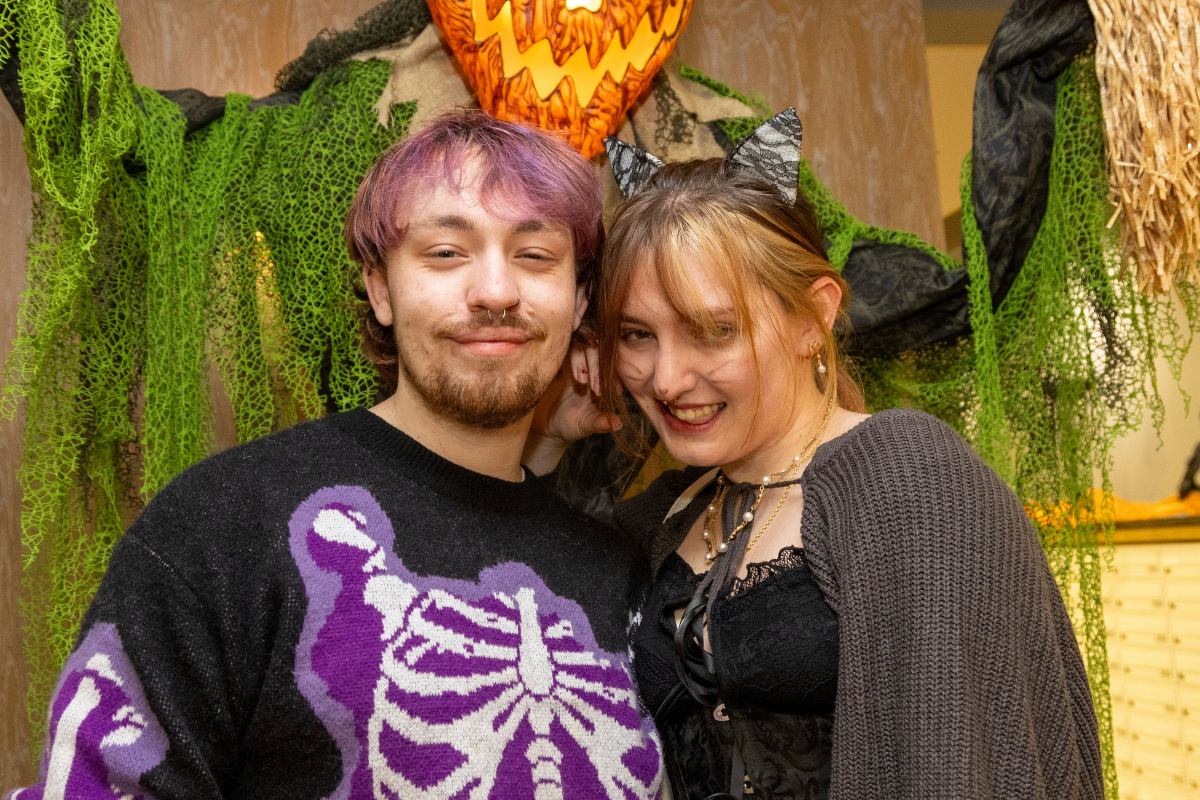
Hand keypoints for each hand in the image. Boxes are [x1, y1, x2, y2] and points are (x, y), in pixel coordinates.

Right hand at [523, 345, 620, 475]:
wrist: (542, 427)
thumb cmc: (568, 426)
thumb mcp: (586, 425)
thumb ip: (601, 422)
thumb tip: (618, 424)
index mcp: (601, 380)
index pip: (613, 365)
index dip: (616, 374)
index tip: (615, 390)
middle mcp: (588, 367)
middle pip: (599, 350)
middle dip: (599, 366)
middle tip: (596, 388)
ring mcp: (570, 363)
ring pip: (582, 345)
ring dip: (584, 360)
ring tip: (581, 381)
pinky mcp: (554, 361)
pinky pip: (563, 348)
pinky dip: (569, 356)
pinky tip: (570, 374)